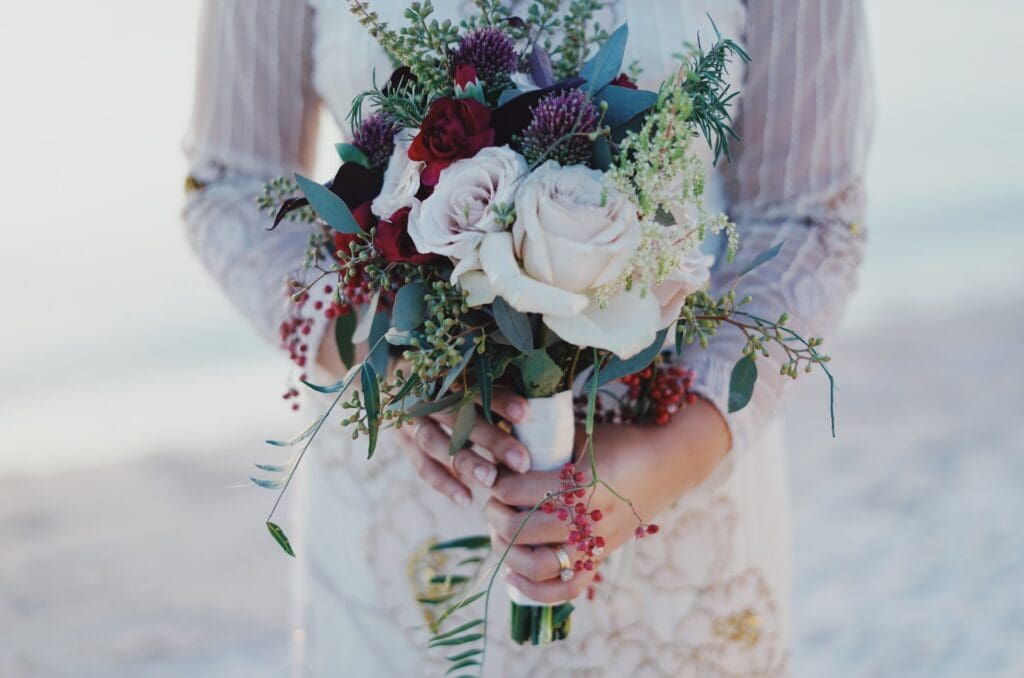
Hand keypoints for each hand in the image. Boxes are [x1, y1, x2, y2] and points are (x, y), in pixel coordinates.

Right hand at [316, 323, 533, 505]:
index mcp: (442, 369)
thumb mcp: (468, 371)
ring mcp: (409, 419)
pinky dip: (443, 483)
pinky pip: (422, 465)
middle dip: (491, 439)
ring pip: (436, 443)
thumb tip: (537, 403)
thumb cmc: (450, 374)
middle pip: (457, 416)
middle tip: (522, 461)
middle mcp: (424, 393)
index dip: (499, 399)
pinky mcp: (404, 442)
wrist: (396, 376)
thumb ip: (496, 384)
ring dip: (466, 462)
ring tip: (492, 481)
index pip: (473, 384)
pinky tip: (466, 498)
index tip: (527, 413)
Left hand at [486, 399, 729, 602]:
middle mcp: (588, 520)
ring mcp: (596, 543)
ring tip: (498, 535)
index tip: (494, 477)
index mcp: (581, 484)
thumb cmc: (621, 442)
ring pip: (539, 566)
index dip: (499, 485)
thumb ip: (545, 447)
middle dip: (496, 517)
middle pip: (523, 530)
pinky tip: (512, 575)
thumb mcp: (581, 436)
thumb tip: (502, 453)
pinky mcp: (601, 557)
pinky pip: (566, 588)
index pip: (520, 491)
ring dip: (508, 553)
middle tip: (492, 504)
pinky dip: (535, 590)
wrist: (669, 462)